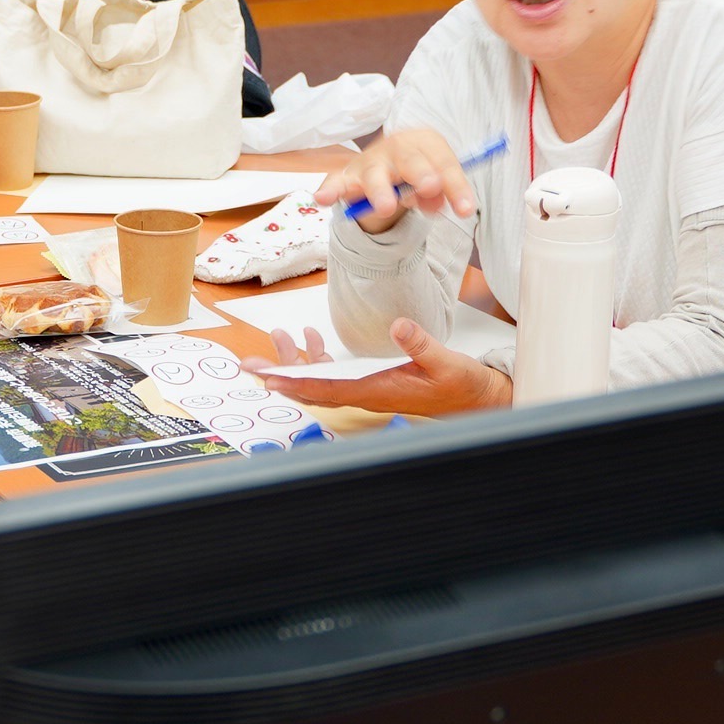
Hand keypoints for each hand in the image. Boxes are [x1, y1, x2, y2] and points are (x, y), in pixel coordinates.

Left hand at [247, 318, 511, 417]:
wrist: (474, 398)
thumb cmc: (459, 384)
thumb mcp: (445, 361)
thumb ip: (420, 344)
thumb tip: (398, 325)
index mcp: (376, 392)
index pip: (325, 389)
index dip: (293, 383)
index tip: (267, 378)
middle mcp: (364, 394)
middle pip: (311, 387)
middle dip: (279, 375)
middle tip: (248, 363)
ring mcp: (365, 389)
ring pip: (319, 380)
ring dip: (296, 361)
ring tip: (278, 337)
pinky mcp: (371, 382)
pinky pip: (335, 374)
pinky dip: (318, 357)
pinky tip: (311, 338)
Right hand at [314, 129, 483, 234]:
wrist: (390, 161)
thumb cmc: (418, 170)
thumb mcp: (435, 181)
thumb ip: (440, 193)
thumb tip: (438, 203)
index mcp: (424, 141)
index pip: (442, 161)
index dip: (455, 185)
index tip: (466, 209)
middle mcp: (396, 146)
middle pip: (409, 158)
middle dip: (420, 173)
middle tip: (430, 187)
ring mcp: (370, 161)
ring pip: (374, 173)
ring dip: (380, 190)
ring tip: (386, 207)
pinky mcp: (347, 176)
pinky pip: (336, 182)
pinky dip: (330, 190)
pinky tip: (323, 199)